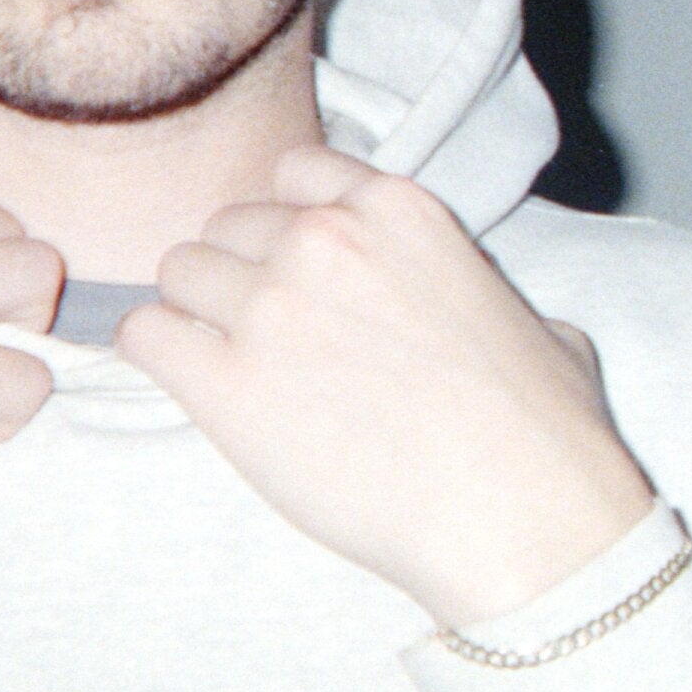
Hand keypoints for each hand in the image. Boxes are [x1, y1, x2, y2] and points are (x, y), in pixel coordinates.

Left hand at [119, 146, 655, 627]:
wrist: (521, 519)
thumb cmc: (545, 433)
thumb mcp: (532, 317)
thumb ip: (472, 287)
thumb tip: (478, 307)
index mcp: (396, 210)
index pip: (295, 173)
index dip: (290, 225)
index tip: (300, 270)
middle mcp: (324, 241)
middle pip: (230, 225)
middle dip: (242, 274)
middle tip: (268, 338)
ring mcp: (269, 308)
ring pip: (180, 272)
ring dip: (197, 314)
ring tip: (229, 368)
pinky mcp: (226, 385)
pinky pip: (145, 335)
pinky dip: (157, 355)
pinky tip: (192, 388)